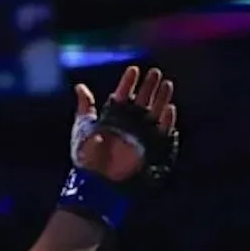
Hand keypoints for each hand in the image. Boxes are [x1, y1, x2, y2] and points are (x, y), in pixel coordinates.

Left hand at [71, 66, 178, 183]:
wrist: (96, 181)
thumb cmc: (86, 156)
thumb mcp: (82, 127)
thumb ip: (85, 107)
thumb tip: (80, 87)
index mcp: (111, 118)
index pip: (122, 95)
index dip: (128, 82)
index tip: (134, 69)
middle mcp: (127, 124)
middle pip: (141, 101)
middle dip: (148, 86)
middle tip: (155, 72)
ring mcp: (139, 135)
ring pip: (154, 112)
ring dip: (161, 98)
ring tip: (167, 84)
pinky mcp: (149, 147)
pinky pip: (162, 132)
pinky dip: (166, 121)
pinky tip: (169, 108)